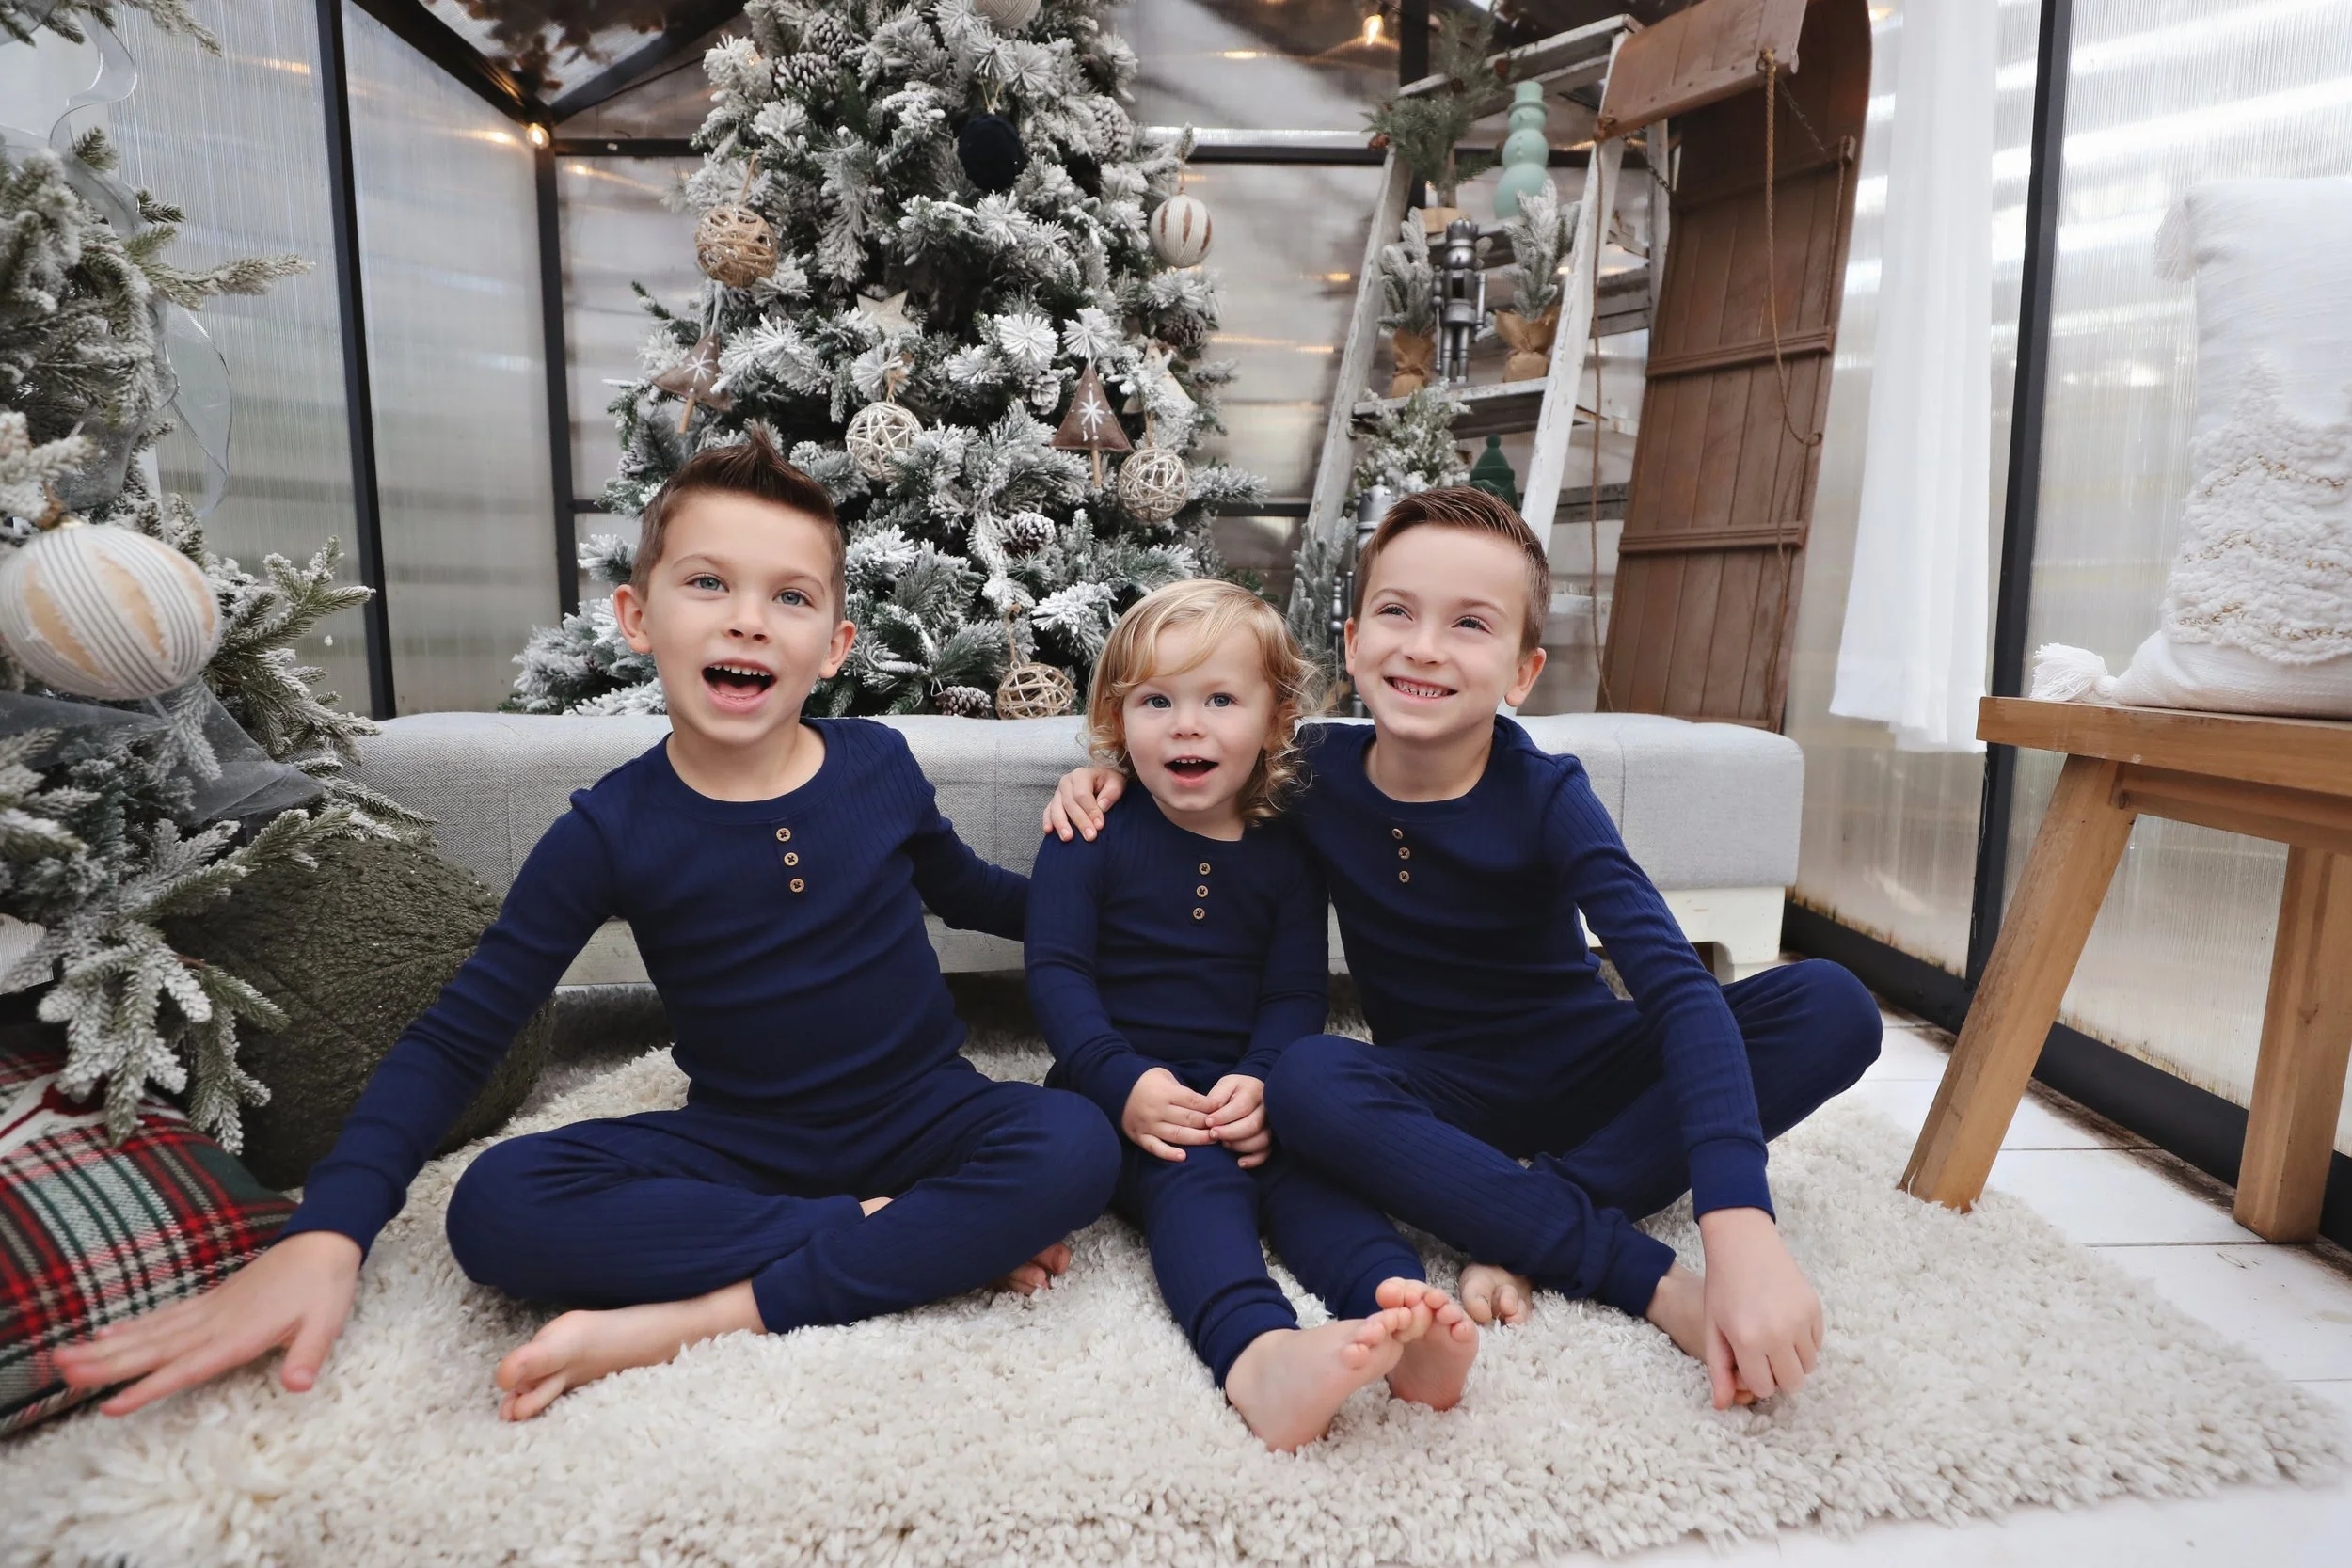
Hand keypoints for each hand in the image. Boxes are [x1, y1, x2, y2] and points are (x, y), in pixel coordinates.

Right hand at [52, 1229, 363, 1415]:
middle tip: (63, 1373)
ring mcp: (208, 1310)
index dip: (148, 1387)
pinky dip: (133, 1327)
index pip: (185, 1367)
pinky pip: (163, 1318)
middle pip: (153, 1349)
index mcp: (238, 1334)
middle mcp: (214, 1323)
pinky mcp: (210, 1301)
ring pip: (150, 1333)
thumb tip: (298, 1386)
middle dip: (107, 1364)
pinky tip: (108, 1333)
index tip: (110, 1406)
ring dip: (108, 1346)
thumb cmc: (324, 1285)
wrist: (323, 1240)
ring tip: (66, 1358)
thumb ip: (308, 1354)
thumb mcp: (326, 1322)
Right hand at [1043, 767, 1126, 840]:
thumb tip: (1101, 806)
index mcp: (1081, 775)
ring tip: (1067, 838)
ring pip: (1055, 808)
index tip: (1100, 825)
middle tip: (1090, 836)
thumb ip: (1111, 793)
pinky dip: (1047, 821)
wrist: (1101, 780)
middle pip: (1069, 803)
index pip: (1082, 794)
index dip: (1091, 810)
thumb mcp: (1116, 783)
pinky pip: (1047, 812)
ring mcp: (1058, 793)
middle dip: (1080, 821)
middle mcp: (1066, 782)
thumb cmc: (1109, 782)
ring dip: (1061, 824)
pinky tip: (1049, 832)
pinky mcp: (1053, 803)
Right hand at [1121, 1067, 1215, 1160]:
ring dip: (1197, 1139)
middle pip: (1189, 1119)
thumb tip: (1205, 1103)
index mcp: (1165, 1092)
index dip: (1211, 1107)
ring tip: (1213, 1140)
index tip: (1222, 1109)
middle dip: (1208, 1124)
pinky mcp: (1140, 1136)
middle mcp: (1157, 1110)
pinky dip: (1168, 1154)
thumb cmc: (1146, 1080)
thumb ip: (1182, 1089)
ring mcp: (1148, 1125)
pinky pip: (1155, 1148)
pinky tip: (1183, 1157)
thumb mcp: (1164, 1075)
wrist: (1114, 1086)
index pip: (1194, 1101)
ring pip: (1177, 1135)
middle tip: (1224, 1127)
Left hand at [1203, 1074, 1269, 1167]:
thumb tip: (1210, 1115)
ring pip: (1261, 1140)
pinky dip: (1254, 1160)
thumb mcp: (1223, 1086)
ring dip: (1240, 1145)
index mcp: (1254, 1090)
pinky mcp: (1272, 1138)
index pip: (1242, 1106)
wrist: (1249, 1094)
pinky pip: (1267, 1152)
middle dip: (1230, 1132)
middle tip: (1213, 1134)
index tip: (1208, 1122)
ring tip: (1224, 1143)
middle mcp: (1268, 1107)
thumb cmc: (1233, 1091)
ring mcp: (1272, 1124)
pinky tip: (1239, 1162)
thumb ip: (1216, 1098)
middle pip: (1253, 1124)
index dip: (1224, 1117)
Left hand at [1696, 1207, 1821, 1407]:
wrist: (1744, 1244)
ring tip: (1774, 1338)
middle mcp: (1778, 1334)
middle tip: (1763, 1354)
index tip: (1747, 1360)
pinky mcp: (1815, 1308)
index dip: (1755, 1378)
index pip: (1764, 1388)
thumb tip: (1721, 1406)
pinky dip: (1805, 1342)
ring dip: (1793, 1360)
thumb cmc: (1722, 1287)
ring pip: (1809, 1367)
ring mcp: (1800, 1320)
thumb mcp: (1713, 1329)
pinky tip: (1786, 1322)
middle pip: (1792, 1384)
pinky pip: (1818, 1345)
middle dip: (1778, 1375)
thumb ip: (1718, 1370)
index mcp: (1748, 1340)